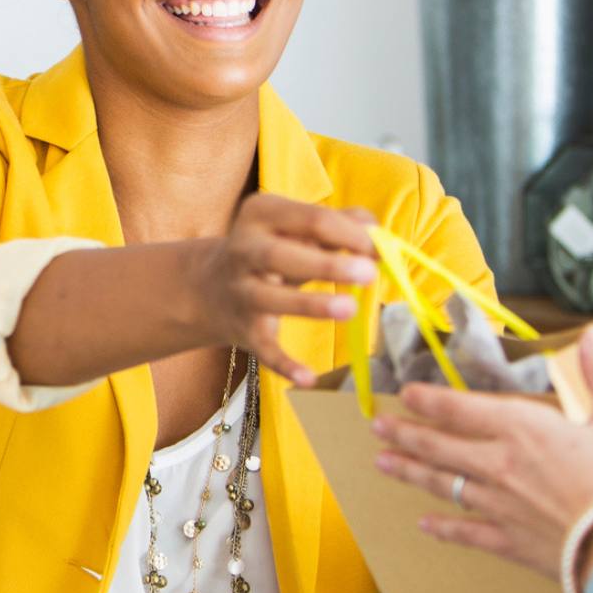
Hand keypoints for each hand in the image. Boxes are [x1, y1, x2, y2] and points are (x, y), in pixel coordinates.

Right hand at [186, 195, 377, 383]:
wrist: (210, 287)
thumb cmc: (273, 252)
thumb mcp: (297, 229)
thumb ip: (339, 225)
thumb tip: (379, 236)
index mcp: (261, 214)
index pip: (312, 219)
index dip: (351, 234)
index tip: (382, 250)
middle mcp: (244, 250)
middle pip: (284, 255)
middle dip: (328, 265)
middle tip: (369, 272)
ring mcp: (241, 291)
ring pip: (272, 298)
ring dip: (310, 304)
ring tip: (350, 308)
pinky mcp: (243, 330)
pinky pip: (264, 348)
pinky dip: (284, 364)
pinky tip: (308, 378)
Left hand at [369, 326, 592, 578]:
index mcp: (521, 429)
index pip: (460, 409)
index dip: (428, 400)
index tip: (404, 394)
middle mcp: (499, 465)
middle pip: (440, 446)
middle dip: (406, 435)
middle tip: (378, 428)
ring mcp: (499, 505)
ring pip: (443, 485)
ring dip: (411, 472)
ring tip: (383, 464)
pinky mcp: (508, 541)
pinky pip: (465, 532)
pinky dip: (442, 528)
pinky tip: (424, 524)